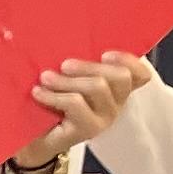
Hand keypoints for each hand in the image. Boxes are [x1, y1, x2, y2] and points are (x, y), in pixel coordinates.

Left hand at [29, 52, 152, 144]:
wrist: (32, 139)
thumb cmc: (49, 103)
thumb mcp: (65, 79)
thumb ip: (75, 64)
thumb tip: (63, 34)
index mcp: (115, 89)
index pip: (140, 74)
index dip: (129, 60)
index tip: (105, 53)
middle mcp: (115, 104)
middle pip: (120, 76)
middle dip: (91, 66)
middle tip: (64, 65)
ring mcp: (104, 119)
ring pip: (98, 87)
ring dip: (67, 80)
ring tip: (45, 78)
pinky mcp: (87, 130)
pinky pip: (76, 103)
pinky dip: (54, 95)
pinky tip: (38, 93)